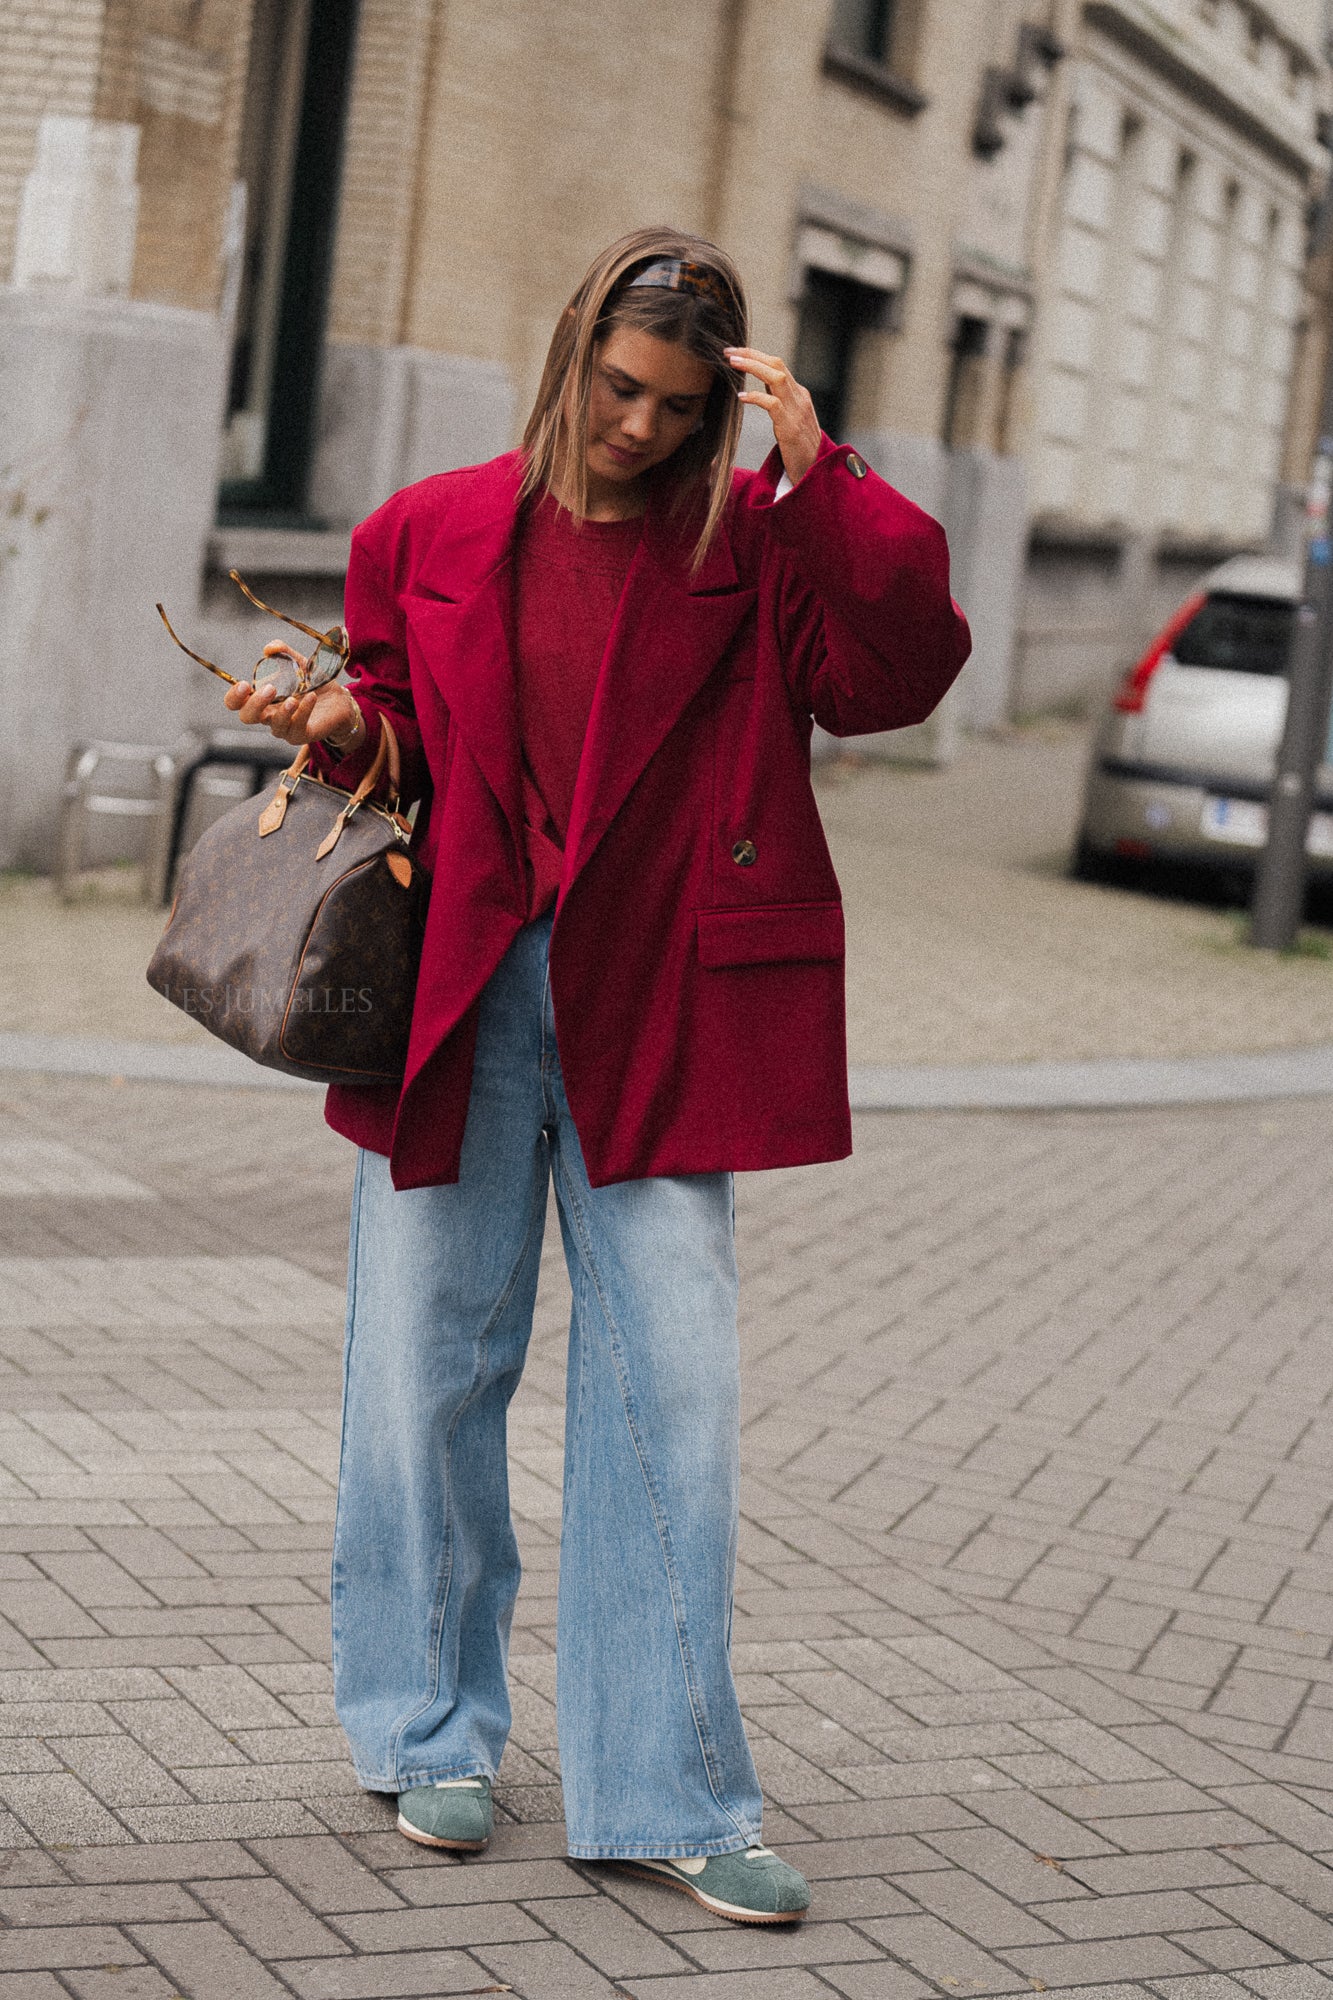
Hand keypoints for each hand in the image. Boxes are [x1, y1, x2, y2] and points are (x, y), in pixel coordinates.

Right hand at [222, 643, 358, 748]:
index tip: (243, 684)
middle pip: (247, 718)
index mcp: (261, 700)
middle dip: (255, 704)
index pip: (235, 704)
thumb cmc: (311, 683)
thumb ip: (283, 652)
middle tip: (270, 689)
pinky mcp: (301, 734)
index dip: (234, 697)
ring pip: (275, 727)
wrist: (337, 700)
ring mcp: (284, 728)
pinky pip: (298, 727)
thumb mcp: (297, 663)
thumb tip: (269, 649)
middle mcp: (268, 716)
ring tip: (293, 699)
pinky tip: (311, 698)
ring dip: (283, 712)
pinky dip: (304, 712)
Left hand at [725, 347, 821, 485]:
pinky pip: (773, 404)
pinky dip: (756, 397)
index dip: (755, 355)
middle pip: (776, 364)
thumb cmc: (800, 449)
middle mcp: (799, 397)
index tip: (734, 352)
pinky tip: (741, 396)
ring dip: (752, 366)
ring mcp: (797, 411)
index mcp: (799, 394)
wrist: (817, 472)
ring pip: (776, 377)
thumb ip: (779, 402)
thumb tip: (761, 389)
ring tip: (732, 363)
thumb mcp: (790, 420)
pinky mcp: (791, 428)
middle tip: (728, 351)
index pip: (777, 364)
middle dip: (751, 354)